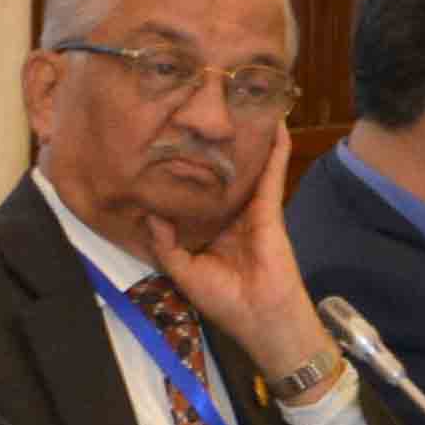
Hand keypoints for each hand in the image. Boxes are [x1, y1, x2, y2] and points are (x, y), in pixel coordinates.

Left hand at [173, 136, 328, 388]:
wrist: (261, 318)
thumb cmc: (225, 302)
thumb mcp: (184, 273)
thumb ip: (166, 245)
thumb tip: (148, 214)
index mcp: (210, 232)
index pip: (196, 197)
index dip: (185, 176)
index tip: (170, 149)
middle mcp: (230, 217)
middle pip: (222, 176)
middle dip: (217, 149)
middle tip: (208, 115)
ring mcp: (252, 211)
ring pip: (248, 169)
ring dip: (251, 140)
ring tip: (247, 106)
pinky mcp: (269, 210)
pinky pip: (271, 174)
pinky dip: (275, 150)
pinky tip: (276, 124)